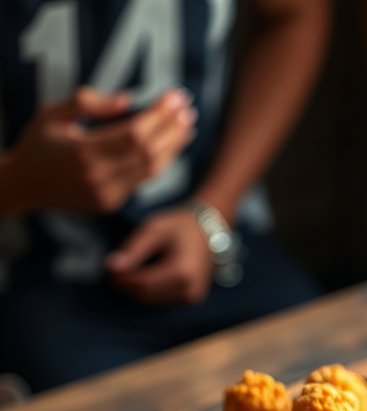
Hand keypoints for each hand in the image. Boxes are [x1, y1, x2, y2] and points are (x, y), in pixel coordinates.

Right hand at [9, 86, 195, 213]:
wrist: (26, 186)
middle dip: (172, 128)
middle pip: (149, 152)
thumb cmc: (39, 143)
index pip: (135, 133)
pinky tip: (170, 145)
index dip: (159, 115)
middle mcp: (98, 177)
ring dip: (172, 146)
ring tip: (187, 125)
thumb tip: (128, 100)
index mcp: (84, 152)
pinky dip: (159, 161)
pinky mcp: (110, 203)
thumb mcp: (54, 113)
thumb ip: (88, 103)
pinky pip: (142, 181)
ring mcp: (106, 194)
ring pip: (151, 170)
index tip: (175, 96)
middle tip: (187, 107)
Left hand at [106, 209, 214, 302]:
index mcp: (181, 272)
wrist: (210, 231)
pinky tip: (143, 276)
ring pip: (151, 300)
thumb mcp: (154, 229)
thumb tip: (111, 266)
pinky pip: (161, 299)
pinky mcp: (191, 299)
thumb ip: (133, 249)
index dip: (122, 279)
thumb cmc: (180, 226)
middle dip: (126, 284)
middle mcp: (189, 290)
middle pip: (146, 295)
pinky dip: (148, 290)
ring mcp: (191, 297)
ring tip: (126, 271)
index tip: (108, 267)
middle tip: (113, 269)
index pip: (142, 284)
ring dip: (135, 289)